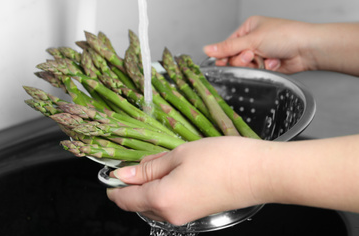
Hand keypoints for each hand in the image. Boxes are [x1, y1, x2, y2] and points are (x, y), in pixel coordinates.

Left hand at [107, 136, 270, 225]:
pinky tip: (174, 173)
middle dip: (132, 185)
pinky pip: (169, 205)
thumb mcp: (179, 154)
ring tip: (161, 164)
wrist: (260, 173)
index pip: (125, 199)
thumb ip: (149, 166)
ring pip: (154, 204)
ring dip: (150, 187)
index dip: (114, 187)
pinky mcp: (196, 213)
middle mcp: (170, 214)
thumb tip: (124, 174)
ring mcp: (185, 217)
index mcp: (161, 199)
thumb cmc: (222, 159)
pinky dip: (164, 191)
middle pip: (138, 203)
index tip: (111, 175)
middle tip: (138, 161)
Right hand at [203, 16, 315, 73]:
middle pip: (236, 57)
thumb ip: (227, 48)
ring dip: (256, 64)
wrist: (307, 48)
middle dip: (244, 60)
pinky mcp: (268, 65)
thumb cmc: (285, 35)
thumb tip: (207, 49)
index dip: (225, 55)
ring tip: (266, 58)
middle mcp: (254, 40)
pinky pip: (258, 71)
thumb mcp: (252, 40)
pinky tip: (275, 62)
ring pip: (247, 66)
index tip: (222, 62)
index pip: (228, 45)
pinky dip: (266, 68)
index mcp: (248, 28)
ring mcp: (261, 53)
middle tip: (252, 56)